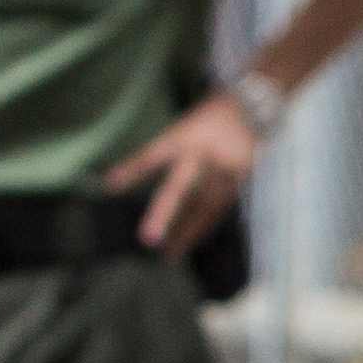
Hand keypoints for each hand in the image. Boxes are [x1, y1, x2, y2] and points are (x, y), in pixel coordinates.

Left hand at [104, 89, 266, 254]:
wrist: (251, 107)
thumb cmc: (206, 121)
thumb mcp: (182, 129)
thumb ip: (161, 155)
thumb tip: (116, 183)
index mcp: (184, 136)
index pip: (153, 155)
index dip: (132, 169)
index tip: (110, 186)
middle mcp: (203, 153)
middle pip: (181, 186)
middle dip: (164, 213)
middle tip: (147, 239)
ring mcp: (225, 167)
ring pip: (201, 206)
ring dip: (184, 232)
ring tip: (167, 254)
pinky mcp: (241, 180)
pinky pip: (217, 210)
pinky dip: (201, 228)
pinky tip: (188, 242)